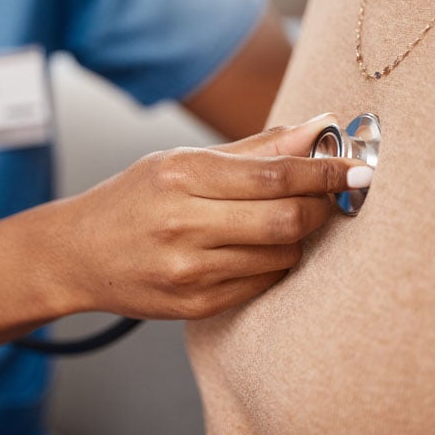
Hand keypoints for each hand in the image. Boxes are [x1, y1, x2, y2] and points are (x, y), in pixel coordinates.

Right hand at [50, 114, 370, 319]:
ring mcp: (188, 271)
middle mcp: (183, 224)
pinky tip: (256, 249)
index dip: (326, 171)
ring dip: (298, 237)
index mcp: (180, 176)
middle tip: (329, 196)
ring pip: (281, 255)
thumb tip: (318, 128)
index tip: (357, 169)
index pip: (275, 173)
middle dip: (321, 206)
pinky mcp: (194, 305)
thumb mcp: (180, 161)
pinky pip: (262, 283)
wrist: (77, 255)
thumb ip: (254, 148)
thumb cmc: (131, 200)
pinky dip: (274, 263)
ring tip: (282, 221)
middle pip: (287, 219)